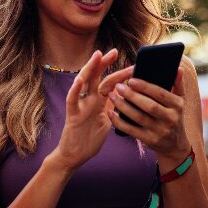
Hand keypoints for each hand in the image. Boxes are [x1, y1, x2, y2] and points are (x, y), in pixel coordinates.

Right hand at [48, 49, 119, 170]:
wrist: (75, 156)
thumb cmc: (90, 139)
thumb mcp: (108, 121)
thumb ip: (115, 108)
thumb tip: (129, 98)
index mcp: (100, 101)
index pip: (110, 82)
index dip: (121, 73)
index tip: (134, 65)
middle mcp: (89, 100)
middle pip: (97, 77)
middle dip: (105, 63)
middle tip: (114, 51)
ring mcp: (81, 105)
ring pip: (84, 83)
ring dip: (90, 68)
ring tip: (97, 56)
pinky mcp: (72, 115)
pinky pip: (73, 100)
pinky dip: (75, 90)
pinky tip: (79, 80)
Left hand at [106, 66, 189, 159]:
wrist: (176, 145)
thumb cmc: (175, 117)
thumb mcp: (180, 102)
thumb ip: (178, 84)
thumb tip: (178, 68)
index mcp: (177, 106)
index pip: (161, 94)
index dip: (146, 87)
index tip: (131, 80)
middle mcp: (170, 119)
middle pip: (149, 106)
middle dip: (132, 96)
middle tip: (118, 87)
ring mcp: (160, 131)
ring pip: (139, 117)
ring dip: (123, 106)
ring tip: (112, 96)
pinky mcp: (150, 140)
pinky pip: (132, 130)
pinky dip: (120, 122)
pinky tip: (111, 113)